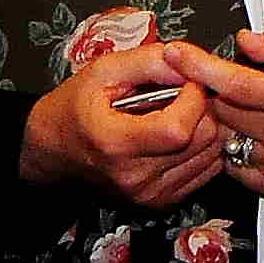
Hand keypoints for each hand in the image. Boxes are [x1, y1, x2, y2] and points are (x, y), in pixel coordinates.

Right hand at [22, 43, 228, 208]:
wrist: (51, 154)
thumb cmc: (72, 110)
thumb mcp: (101, 72)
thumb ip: (147, 61)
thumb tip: (188, 60)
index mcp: (116, 144)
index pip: (179, 128)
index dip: (194, 97)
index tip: (186, 80)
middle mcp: (135, 177)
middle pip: (203, 141)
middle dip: (204, 108)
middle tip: (187, 92)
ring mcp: (150, 194)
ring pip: (211, 156)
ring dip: (207, 128)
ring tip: (183, 111)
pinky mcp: (161, 201)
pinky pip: (206, 172)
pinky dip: (203, 148)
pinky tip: (182, 133)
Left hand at [182, 34, 263, 207]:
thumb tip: (244, 42)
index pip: (237, 83)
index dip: (202, 67)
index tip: (178, 54)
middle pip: (225, 112)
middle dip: (221, 94)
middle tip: (236, 87)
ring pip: (229, 140)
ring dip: (232, 124)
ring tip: (258, 116)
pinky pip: (238, 167)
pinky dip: (241, 151)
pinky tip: (263, 140)